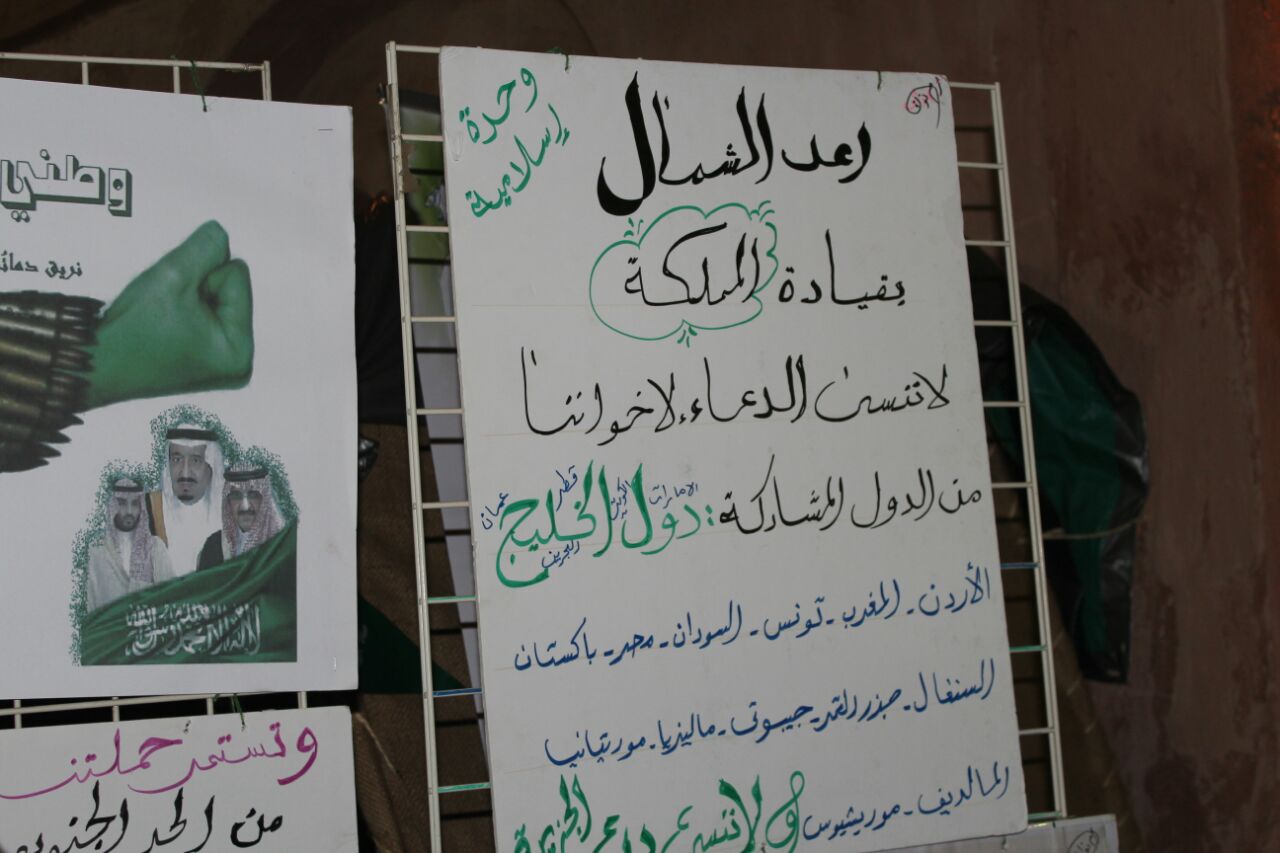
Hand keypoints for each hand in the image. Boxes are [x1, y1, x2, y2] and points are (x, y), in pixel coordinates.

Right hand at [83, 221, 253, 408]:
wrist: (93, 365)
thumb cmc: (132, 328)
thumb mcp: (173, 275)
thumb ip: (206, 247)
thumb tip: (222, 232)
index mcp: (240, 350)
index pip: (238, 274)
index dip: (200, 276)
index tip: (171, 303)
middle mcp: (240, 362)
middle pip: (231, 287)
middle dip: (197, 288)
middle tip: (163, 311)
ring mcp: (223, 364)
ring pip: (217, 298)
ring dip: (188, 297)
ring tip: (160, 320)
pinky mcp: (206, 360)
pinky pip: (206, 313)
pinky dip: (184, 310)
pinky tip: (163, 326)